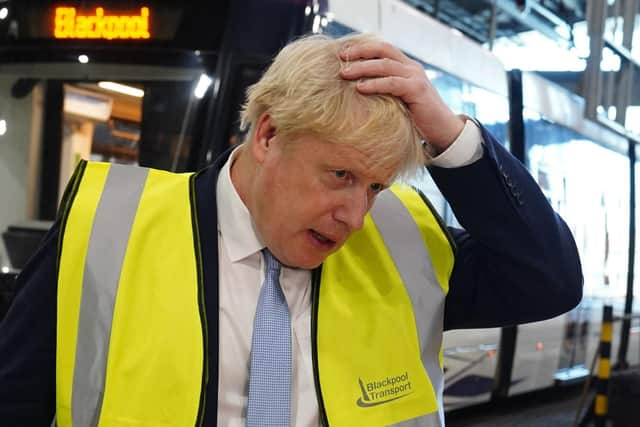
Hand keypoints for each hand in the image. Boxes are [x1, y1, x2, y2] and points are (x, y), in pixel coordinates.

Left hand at [340, 40, 464, 152]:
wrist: (442, 130)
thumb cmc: (416, 118)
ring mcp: (415, 77)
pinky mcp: (417, 90)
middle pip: (383, 50)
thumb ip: (383, 91)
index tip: (342, 53)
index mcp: (405, 66)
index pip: (382, 49)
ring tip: (345, 73)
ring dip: (363, 68)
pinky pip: (392, 83)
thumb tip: (354, 90)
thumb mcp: (397, 100)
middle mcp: (411, 67)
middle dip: (360, 52)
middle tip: (340, 57)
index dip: (363, 48)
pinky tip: (360, 88)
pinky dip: (375, 84)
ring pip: (385, 65)